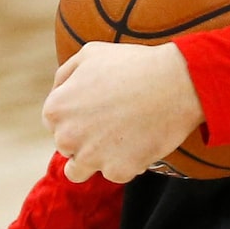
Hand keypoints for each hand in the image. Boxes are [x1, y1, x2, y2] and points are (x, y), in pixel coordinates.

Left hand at [43, 42, 203, 183]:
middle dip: (84, 139)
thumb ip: (65, 76)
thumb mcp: (90, 54)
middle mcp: (66, 137)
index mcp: (55, 109)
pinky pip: (115, 173)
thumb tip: (57, 93)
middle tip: (111, 124)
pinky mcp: (117, 171)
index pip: (54, 124)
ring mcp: (91, 157)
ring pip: (81, 170)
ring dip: (96, 159)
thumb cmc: (133, 65)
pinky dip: (127, 163)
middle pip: (67, 148)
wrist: (174, 83)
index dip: (76, 117)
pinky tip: (140, 143)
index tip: (96, 111)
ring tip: (119, 141)